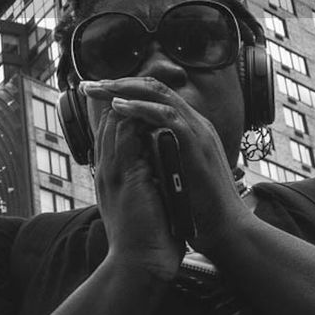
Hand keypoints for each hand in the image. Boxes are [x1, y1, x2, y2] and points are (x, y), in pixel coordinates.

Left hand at [86, 78, 250, 257]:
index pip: (153, 96)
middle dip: (118, 84)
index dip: (123, 90)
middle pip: (153, 88)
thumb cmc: (199, 205)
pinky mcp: (198, 144)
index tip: (94, 92)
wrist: (227, 230)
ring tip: (98, 89)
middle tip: (88, 85)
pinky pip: (168, 117)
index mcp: (187, 128)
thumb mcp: (171, 170)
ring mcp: (198, 132)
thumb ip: (157, 152)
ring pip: (159, 95)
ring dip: (125, 90)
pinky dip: (141, 109)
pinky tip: (119, 108)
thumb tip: (132, 146)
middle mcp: (194, 123)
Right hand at [88, 95, 181, 280]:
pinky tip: (151, 107)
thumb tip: (160, 169)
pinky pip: (127, 137)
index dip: (123, 111)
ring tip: (145, 84)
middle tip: (139, 76)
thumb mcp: (144, 203)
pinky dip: (137, 119)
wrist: (141, 267)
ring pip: (115, 123)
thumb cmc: (146, 241)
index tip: (139, 95)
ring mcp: (113, 172)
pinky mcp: (125, 177)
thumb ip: (147, 183)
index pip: (111, 133)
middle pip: (108, 121)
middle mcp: (106, 170)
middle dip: (122, 96)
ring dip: (130, 102)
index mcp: (110, 176)